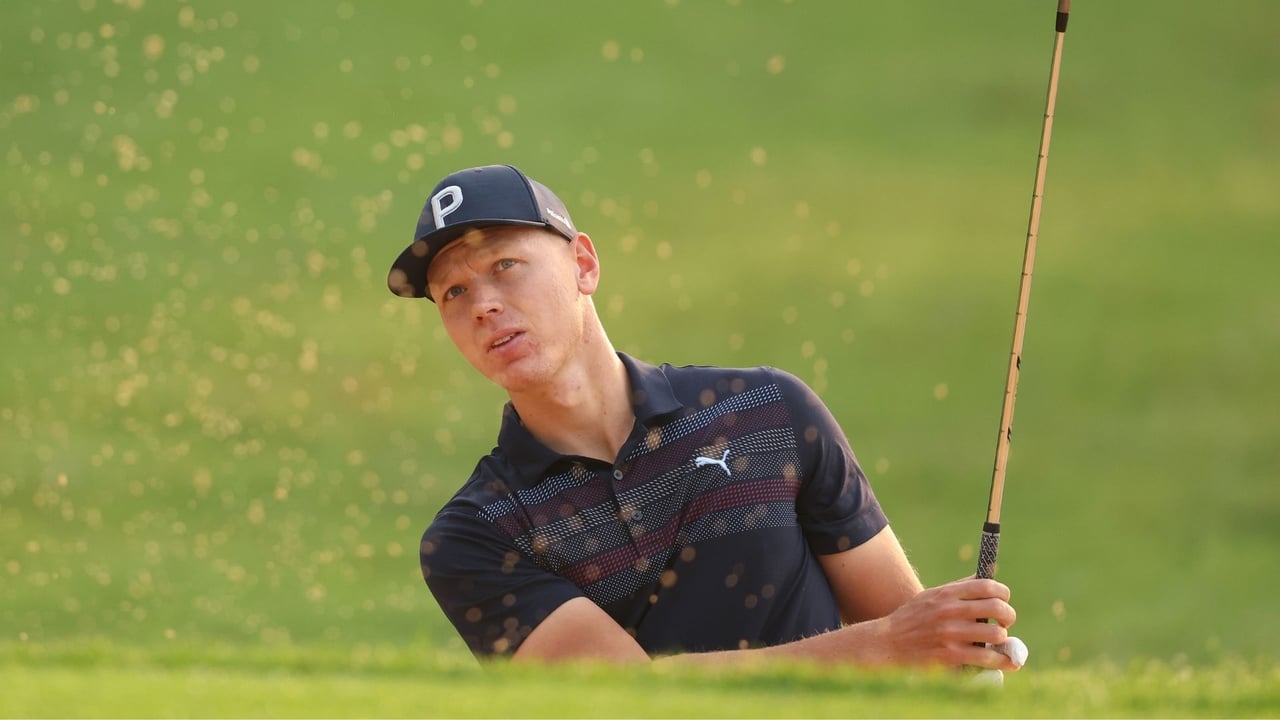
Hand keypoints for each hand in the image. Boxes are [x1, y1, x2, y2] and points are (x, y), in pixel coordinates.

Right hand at [867, 576, 1019, 669]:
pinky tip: (1004, 662)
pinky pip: (986, 658)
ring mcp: (950, 634)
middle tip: (1005, 623)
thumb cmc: (911, 620)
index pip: (987, 586)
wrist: (887, 644)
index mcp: (946, 593)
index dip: (1003, 593)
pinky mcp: (950, 656)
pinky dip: (1001, 661)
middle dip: (1008, 616)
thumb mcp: (930, 597)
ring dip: (1003, 639)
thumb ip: (956, 590)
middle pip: (997, 608)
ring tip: (999, 642)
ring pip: (996, 634)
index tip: (1004, 601)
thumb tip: (983, 579)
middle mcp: (949, 611)